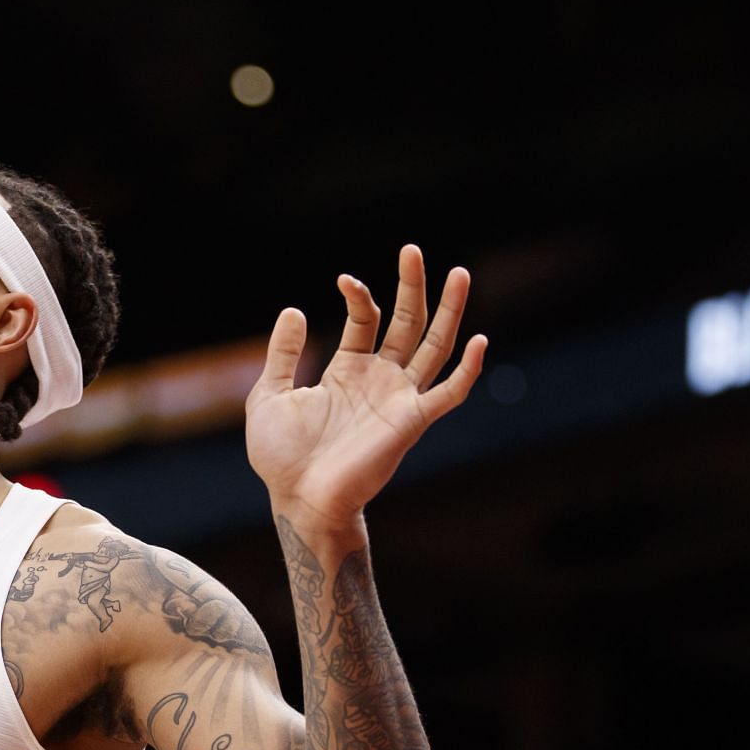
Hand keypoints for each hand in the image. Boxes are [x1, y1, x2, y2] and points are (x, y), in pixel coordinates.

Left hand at [246, 244, 486, 528]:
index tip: (344, 281)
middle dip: (412, 287)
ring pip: (434, 347)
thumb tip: (294, 309)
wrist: (298, 499)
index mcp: (347, 370)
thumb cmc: (281, 456)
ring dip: (449, 312)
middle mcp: (379, 380)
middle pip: (407, 323)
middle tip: (412, 250)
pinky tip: (479, 340)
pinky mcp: (411, 422)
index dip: (360, 296)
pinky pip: (448, 394)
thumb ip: (283, 354)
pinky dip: (467, 369)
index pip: (367, 319)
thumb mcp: (269, 394)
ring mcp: (398, 398)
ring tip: (459, 272)